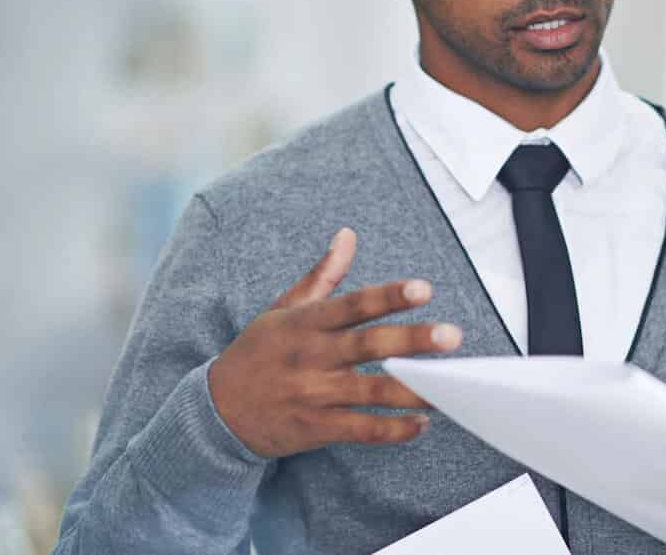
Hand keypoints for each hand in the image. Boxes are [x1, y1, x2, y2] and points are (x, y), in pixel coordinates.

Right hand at [207, 227, 462, 457]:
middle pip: (368, 346)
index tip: (423, 289)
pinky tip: (420, 424)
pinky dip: (390, 430)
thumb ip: (322, 276)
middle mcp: (311, 356)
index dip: (388, 296)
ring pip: (369, 392)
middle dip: (411, 341)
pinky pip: (359, 430)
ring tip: (447, 389)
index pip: (353, 305)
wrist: (214, 411)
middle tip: (452, 335)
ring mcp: (312, 394)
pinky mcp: (313, 428)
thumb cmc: (258, 353)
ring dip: (411, 391)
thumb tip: (348, 235)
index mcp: (306, 323)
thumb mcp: (282, 309)